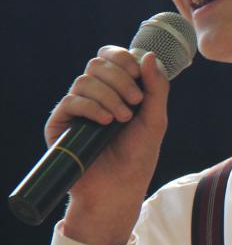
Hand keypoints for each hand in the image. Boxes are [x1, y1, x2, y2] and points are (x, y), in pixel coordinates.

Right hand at [45, 46, 169, 244]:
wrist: (119, 188)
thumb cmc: (138, 156)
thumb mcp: (155, 120)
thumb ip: (157, 88)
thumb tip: (150, 56)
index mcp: (115, 89)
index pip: (110, 56)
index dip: (123, 59)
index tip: (139, 77)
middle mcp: (93, 95)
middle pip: (97, 63)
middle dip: (120, 78)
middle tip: (135, 102)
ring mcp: (76, 108)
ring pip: (84, 80)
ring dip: (108, 95)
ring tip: (123, 119)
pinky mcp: (61, 123)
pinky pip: (71, 101)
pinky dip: (91, 106)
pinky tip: (106, 121)